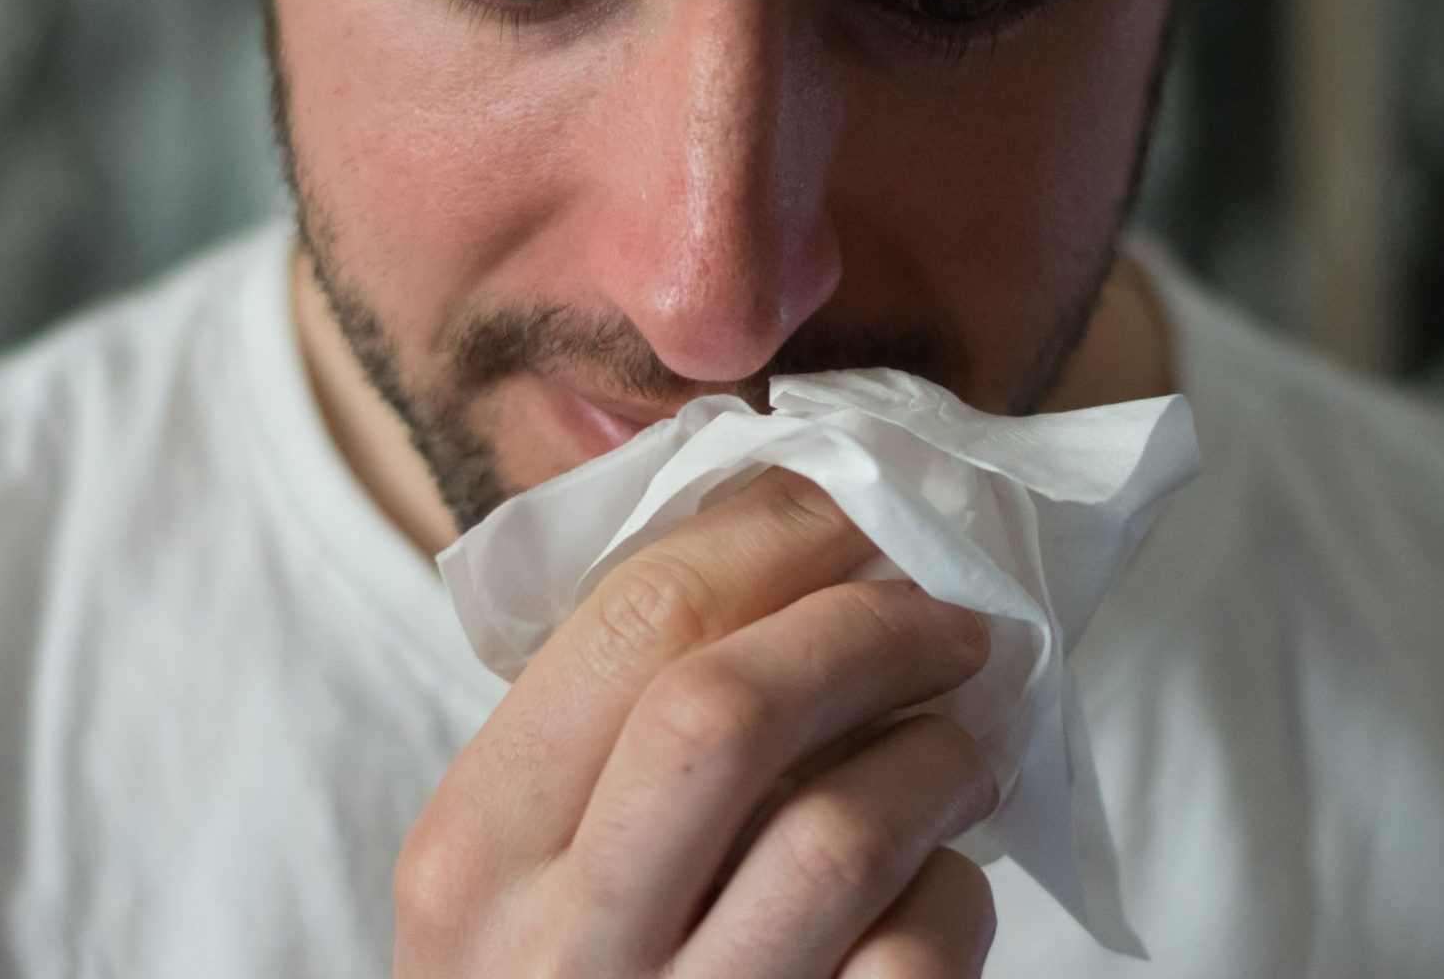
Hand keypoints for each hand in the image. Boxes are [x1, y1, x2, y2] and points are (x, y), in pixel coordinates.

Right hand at [396, 468, 1001, 977]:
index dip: (775, 535)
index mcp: (472, 855)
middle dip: (866, 627)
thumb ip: (606, 739)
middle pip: (728, 708)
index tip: (858, 508)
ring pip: (842, 831)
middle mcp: (555, 948)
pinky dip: (954, 900)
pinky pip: (914, 959)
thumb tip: (792, 545)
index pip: (631, 621)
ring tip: (971, 737)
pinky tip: (941, 886)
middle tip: (951, 615)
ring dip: (939, 754)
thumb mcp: (520, 881)